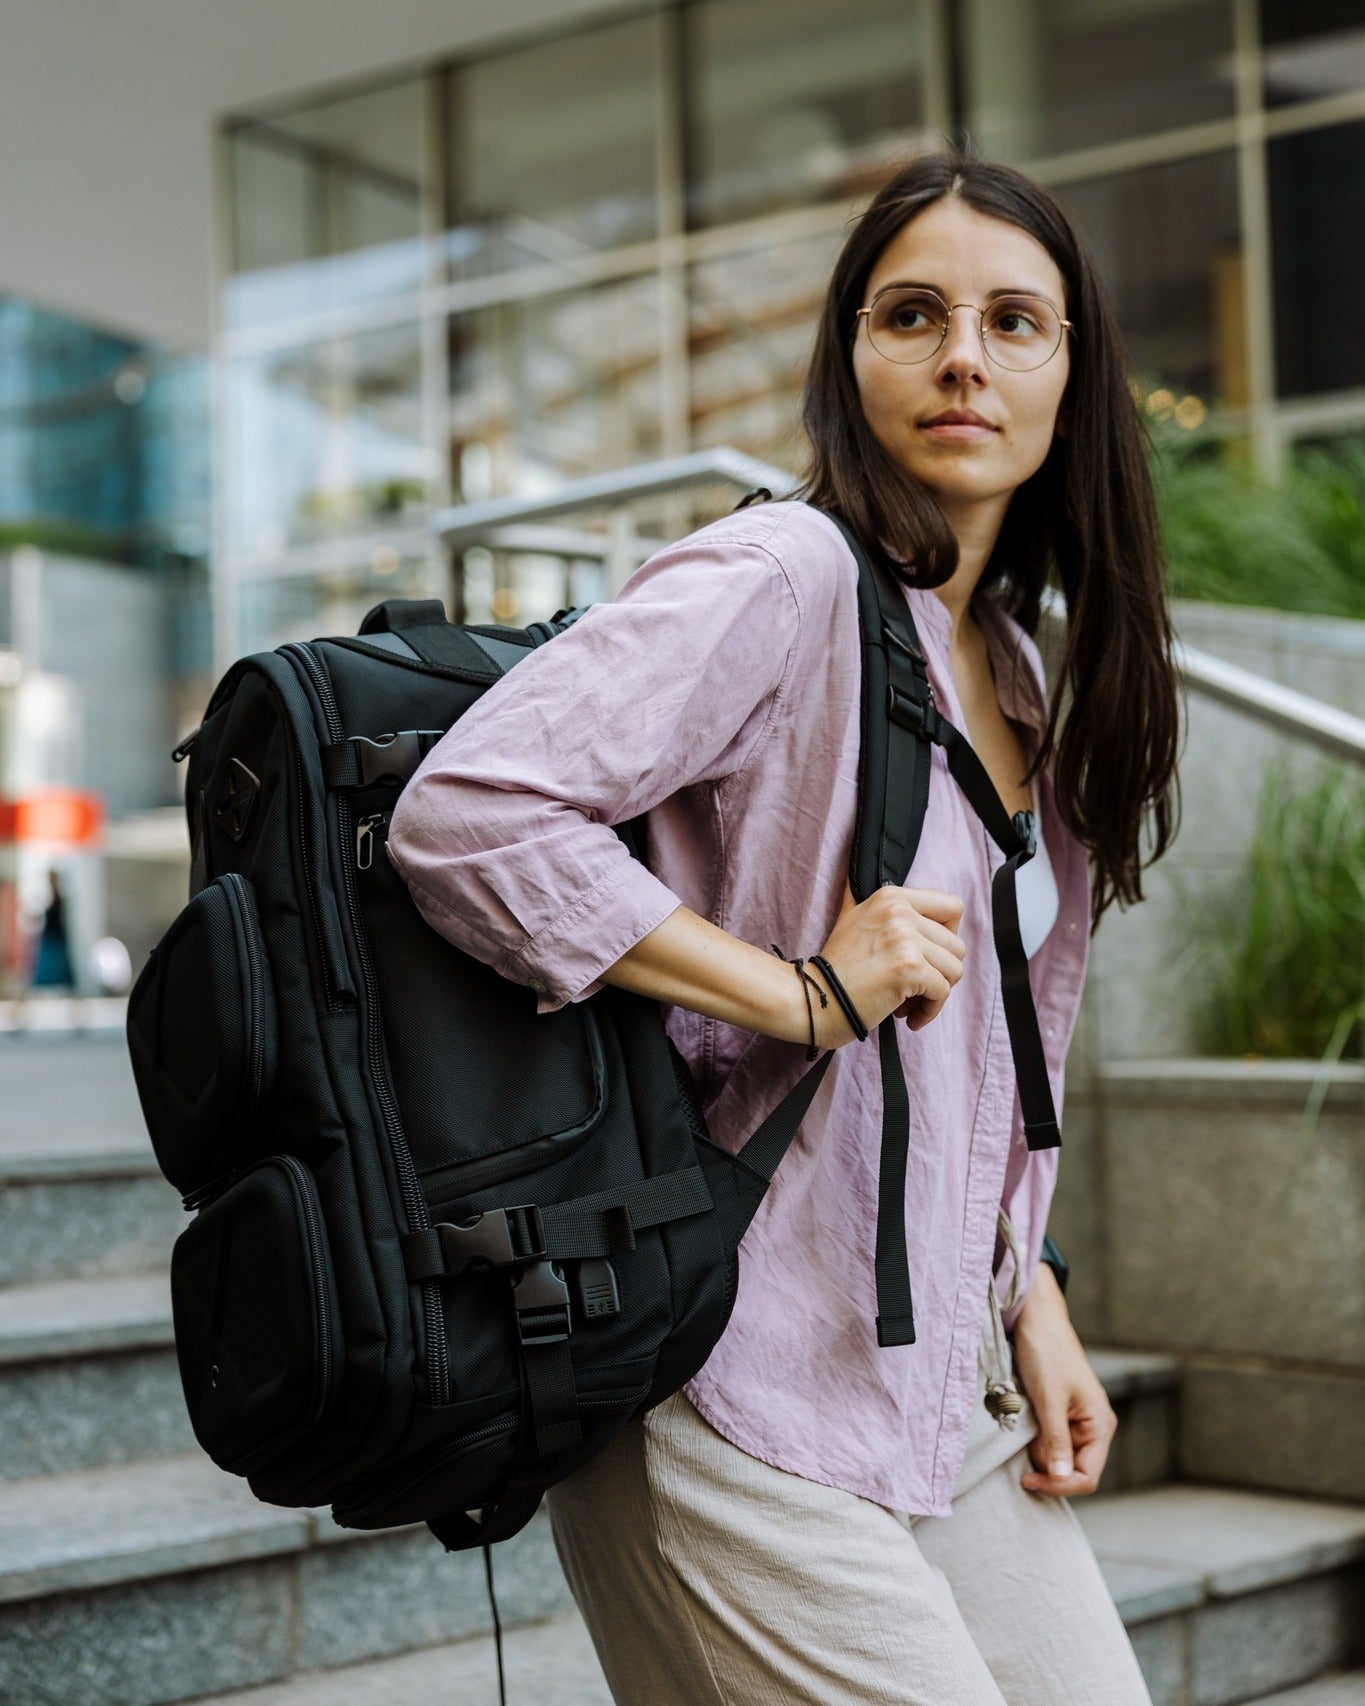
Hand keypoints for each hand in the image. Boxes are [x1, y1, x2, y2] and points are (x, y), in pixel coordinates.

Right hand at [810, 880, 966, 1045]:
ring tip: (908, 1002)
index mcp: (892, 897)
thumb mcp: (852, 918)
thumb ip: (875, 903)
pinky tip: (907, 1017)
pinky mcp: (909, 969)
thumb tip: (855, 865)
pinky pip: (943, 992)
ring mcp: (906, 939)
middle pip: (956, 945)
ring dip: (936, 993)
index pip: (952, 907)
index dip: (948, 936)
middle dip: (940, 972)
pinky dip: (929, 1011)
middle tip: (913, 987)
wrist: (812, 1000)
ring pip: (954, 969)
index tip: (930, 955)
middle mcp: (900, 912)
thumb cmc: (835, 968)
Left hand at [1011, 1262, 1116, 1497]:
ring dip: (1038, 1452)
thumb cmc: (1046, 1352)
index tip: (1028, 1480)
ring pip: (1057, 1456)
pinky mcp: (1059, 1413)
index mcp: (1100, 1425)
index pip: (1087, 1477)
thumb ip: (1056, 1441)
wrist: (1036, 1318)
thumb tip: (1062, 1479)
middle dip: (1046, 1468)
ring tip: (1022, 1430)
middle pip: (1072, 1470)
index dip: (1059, 1485)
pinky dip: (1034, 1439)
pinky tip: (1023, 1426)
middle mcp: (1093, 1427)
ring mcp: (1076, 1420)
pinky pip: (1048, 1440)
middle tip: (1021, 1452)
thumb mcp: (1049, 1400)